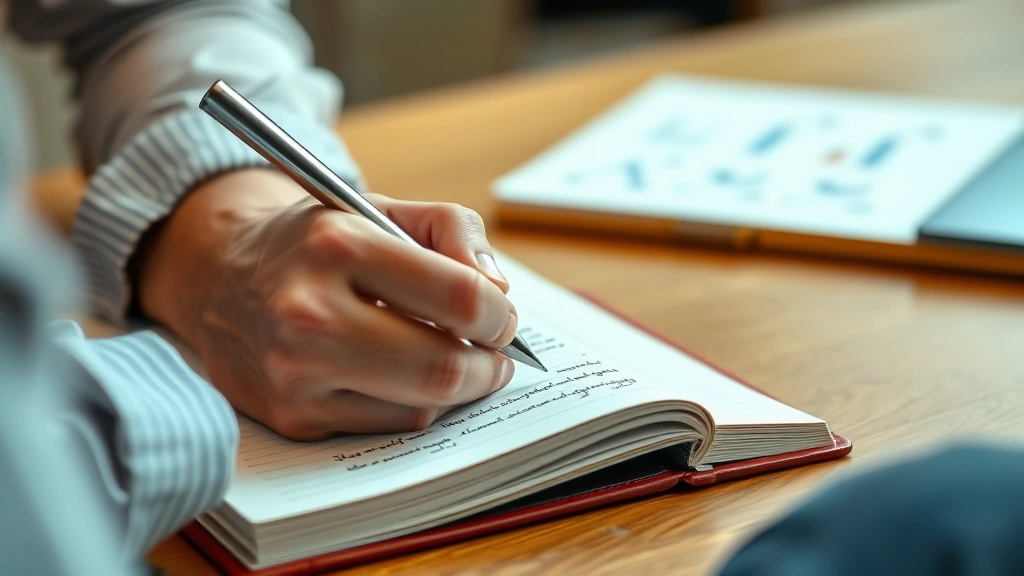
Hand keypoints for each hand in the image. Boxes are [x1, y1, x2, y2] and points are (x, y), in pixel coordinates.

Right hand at [135, 169, 515, 439]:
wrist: (219, 274)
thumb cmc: (317, 242)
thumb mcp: (381, 207)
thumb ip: (454, 229)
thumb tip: (498, 292)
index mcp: (337, 245)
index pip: (459, 298)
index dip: (498, 315)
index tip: (500, 316)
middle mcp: (307, 311)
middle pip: (444, 367)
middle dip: (490, 366)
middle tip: (495, 354)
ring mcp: (294, 372)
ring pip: (422, 405)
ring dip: (454, 387)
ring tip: (451, 357)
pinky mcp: (291, 416)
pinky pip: (387, 424)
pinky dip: (411, 403)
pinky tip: (400, 374)